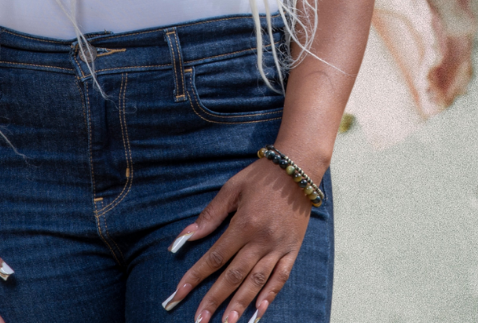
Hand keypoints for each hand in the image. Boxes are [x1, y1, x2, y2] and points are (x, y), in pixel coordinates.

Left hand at [165, 158, 316, 322]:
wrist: (298, 169)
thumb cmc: (261, 176)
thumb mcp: (232, 188)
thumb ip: (211, 214)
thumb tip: (187, 236)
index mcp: (244, 223)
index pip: (215, 257)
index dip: (196, 276)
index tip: (180, 292)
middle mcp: (261, 240)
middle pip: (234, 276)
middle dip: (214, 299)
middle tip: (199, 319)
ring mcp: (279, 247)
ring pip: (256, 282)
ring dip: (240, 304)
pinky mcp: (293, 250)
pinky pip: (281, 277)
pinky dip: (270, 295)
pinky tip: (258, 311)